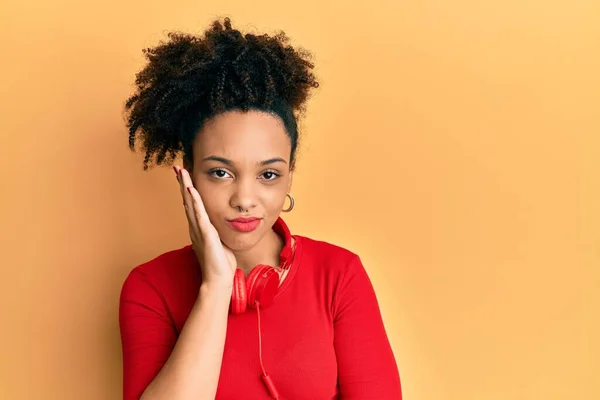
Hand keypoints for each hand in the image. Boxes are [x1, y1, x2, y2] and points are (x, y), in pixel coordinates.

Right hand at [174, 165, 236, 288]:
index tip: (184, 174)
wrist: (218, 280)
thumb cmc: (220, 263)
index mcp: (199, 228)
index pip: (191, 204)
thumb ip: (217, 231)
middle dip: (182, 183)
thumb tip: (220, 225)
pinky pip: (199, 214)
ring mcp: (199, 230)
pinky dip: (194, 200)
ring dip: (185, 186)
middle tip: (177, 166)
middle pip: (187, 200)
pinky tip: (191, 189)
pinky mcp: (206, 234)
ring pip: (190, 203)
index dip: (187, 189)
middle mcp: (195, 227)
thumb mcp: (219, 242)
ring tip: (181, 171)